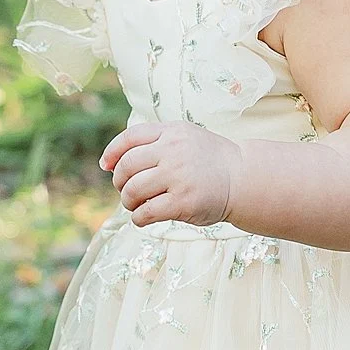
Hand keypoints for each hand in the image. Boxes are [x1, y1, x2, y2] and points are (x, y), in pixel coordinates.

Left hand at [101, 120, 240, 227]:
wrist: (243, 178)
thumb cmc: (208, 160)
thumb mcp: (184, 137)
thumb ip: (154, 142)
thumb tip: (111, 163)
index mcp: (171, 132)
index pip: (129, 138)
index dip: (112, 153)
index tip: (106, 166)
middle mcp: (173, 151)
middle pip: (127, 166)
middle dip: (119, 181)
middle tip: (125, 190)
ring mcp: (178, 176)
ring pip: (133, 190)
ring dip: (128, 201)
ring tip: (136, 205)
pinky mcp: (183, 202)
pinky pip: (147, 212)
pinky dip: (138, 217)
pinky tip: (143, 217)